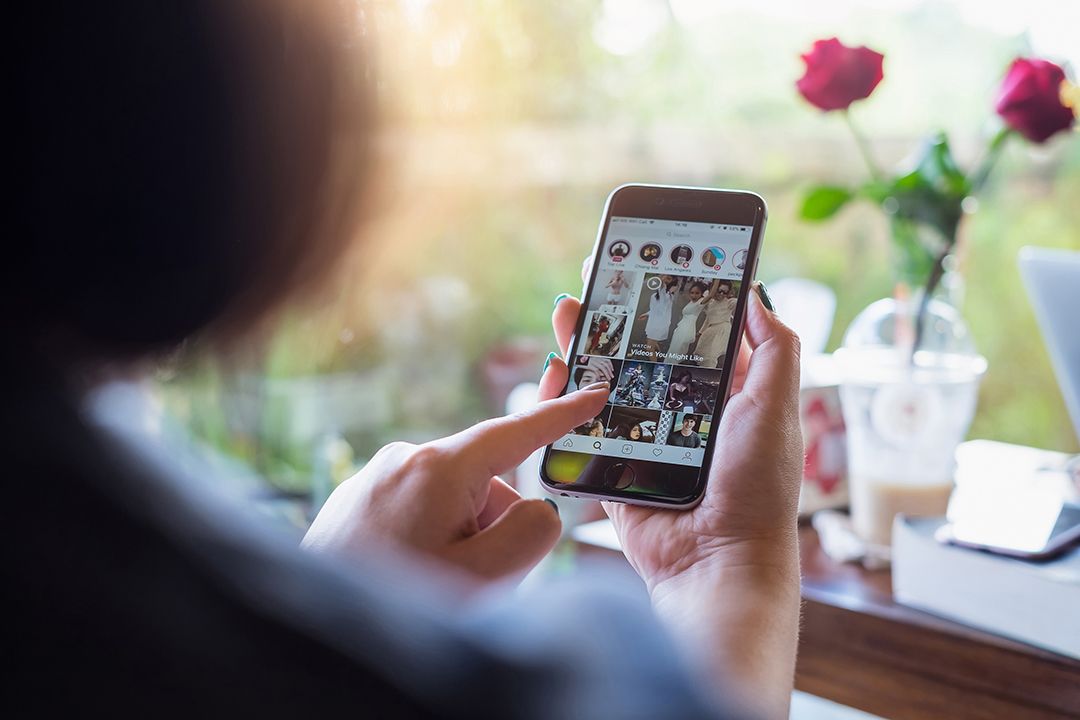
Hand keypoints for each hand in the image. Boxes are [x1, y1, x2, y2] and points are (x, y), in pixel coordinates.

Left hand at [302, 383, 608, 581]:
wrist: (311, 629)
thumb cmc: (396, 602)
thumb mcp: (485, 576)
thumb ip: (532, 532)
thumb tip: (536, 509)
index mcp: (439, 467)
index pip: (515, 432)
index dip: (560, 414)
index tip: (593, 394)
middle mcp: (405, 460)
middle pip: (486, 487)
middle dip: (492, 531)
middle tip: (467, 580)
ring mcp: (375, 478)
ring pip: (452, 505)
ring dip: (458, 542)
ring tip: (427, 585)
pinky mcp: (357, 500)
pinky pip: (417, 513)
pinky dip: (428, 542)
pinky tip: (404, 577)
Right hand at [545, 268, 801, 718]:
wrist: (715, 565)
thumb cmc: (756, 491)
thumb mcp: (776, 409)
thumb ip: (775, 351)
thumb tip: (757, 294)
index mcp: (728, 395)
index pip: (698, 333)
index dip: (676, 297)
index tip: (654, 260)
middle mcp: (686, 412)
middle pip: (646, 350)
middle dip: (622, 313)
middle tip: (598, 274)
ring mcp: (647, 437)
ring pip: (610, 380)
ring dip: (587, 344)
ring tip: (568, 309)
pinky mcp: (615, 465)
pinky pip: (585, 425)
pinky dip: (566, 398)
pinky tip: (554, 368)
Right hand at [577, 357, 614, 386]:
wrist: (574, 359)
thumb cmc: (581, 360)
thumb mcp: (590, 360)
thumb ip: (595, 363)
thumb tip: (600, 368)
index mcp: (596, 357)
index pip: (606, 360)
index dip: (610, 365)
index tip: (612, 370)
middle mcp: (595, 358)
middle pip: (605, 364)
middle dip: (610, 371)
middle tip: (611, 376)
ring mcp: (593, 361)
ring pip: (602, 367)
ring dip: (607, 373)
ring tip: (608, 378)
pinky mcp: (589, 365)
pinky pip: (596, 370)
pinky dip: (599, 375)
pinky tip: (599, 378)